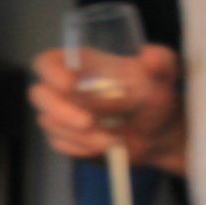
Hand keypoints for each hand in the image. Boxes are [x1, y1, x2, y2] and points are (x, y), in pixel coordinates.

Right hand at [30, 45, 186, 171]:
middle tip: (88, 123)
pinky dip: (81, 148)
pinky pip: (60, 144)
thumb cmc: (158, 97)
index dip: (51, 72)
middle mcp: (65, 89)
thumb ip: (160, 61)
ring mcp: (62, 115)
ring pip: (50, 124)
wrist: (158, 134)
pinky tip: (105, 146)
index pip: (48, 62)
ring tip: (113, 139)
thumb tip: (150, 57)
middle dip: (60, 111)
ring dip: (80, 135)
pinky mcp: (65, 139)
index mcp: (83, 65)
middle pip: (39, 95)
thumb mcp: (167, 74)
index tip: (69, 84)